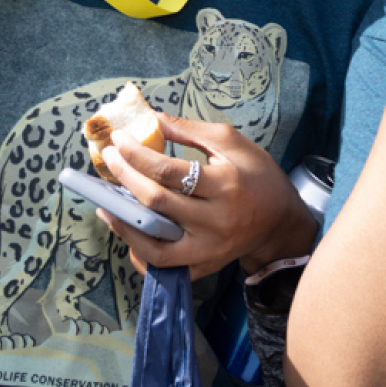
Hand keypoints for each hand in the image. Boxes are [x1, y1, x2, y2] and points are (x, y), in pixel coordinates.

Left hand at [98, 114, 318, 278]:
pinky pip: (164, 268)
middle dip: (124, 177)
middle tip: (108, 159)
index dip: (136, 154)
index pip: (168, 171)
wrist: (280, 221)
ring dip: (123, 224)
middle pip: (156, 202)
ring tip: (105, 205)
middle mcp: (215, 221)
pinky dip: (140, 254)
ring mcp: (208, 249)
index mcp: (224, 184)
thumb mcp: (230, 143)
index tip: (118, 139)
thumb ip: (188, 130)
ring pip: (155, 244)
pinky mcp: (204, 266)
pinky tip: (128, 234)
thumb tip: (149, 119)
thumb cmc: (256, 175)